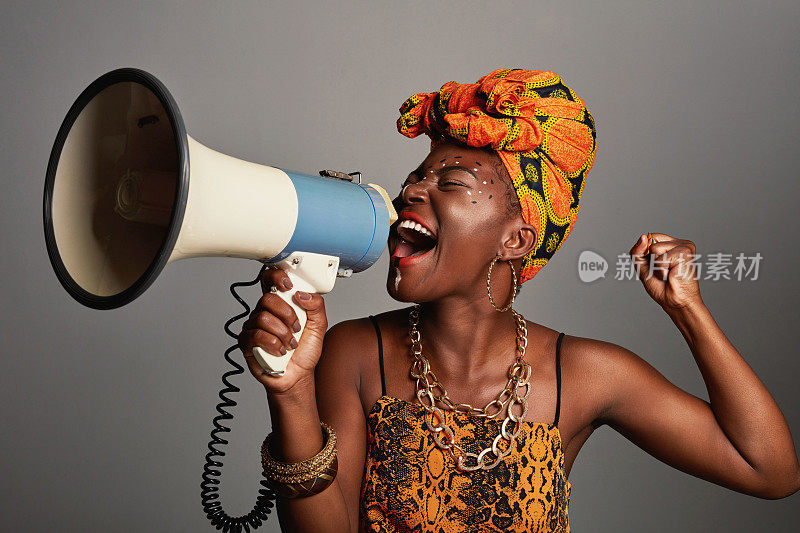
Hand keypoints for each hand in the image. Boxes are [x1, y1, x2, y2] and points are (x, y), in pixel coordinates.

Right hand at [238, 267, 328, 394]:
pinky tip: (280, 351)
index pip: (270, 280)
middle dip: (287, 314)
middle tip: (296, 328)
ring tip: (290, 344)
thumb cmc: (305, 350)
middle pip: (267, 299)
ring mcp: (253, 327)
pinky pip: (256, 335)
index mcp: (280, 304)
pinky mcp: (246, 342)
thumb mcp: (319, 326)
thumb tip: (302, 294)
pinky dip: (273, 344)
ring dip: (282, 333)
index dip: (275, 276)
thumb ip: (316, 306)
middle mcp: (264, 312)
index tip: (288, 285)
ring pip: (263, 318)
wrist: (298, 375)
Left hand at [629, 232, 702, 312]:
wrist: (674, 301)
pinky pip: (661, 258)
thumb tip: (643, 237)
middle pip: (651, 241)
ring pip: (654, 248)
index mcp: (672, 244)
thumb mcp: (642, 266)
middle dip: (651, 260)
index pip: (651, 237)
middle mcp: (680, 243)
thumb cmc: (661, 286)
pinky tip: (672, 275)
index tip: (657, 266)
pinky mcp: (686, 252)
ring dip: (657, 266)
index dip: (646, 252)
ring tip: (668, 273)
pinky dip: (662, 270)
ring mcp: (684, 246)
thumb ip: (637, 251)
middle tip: (664, 271)